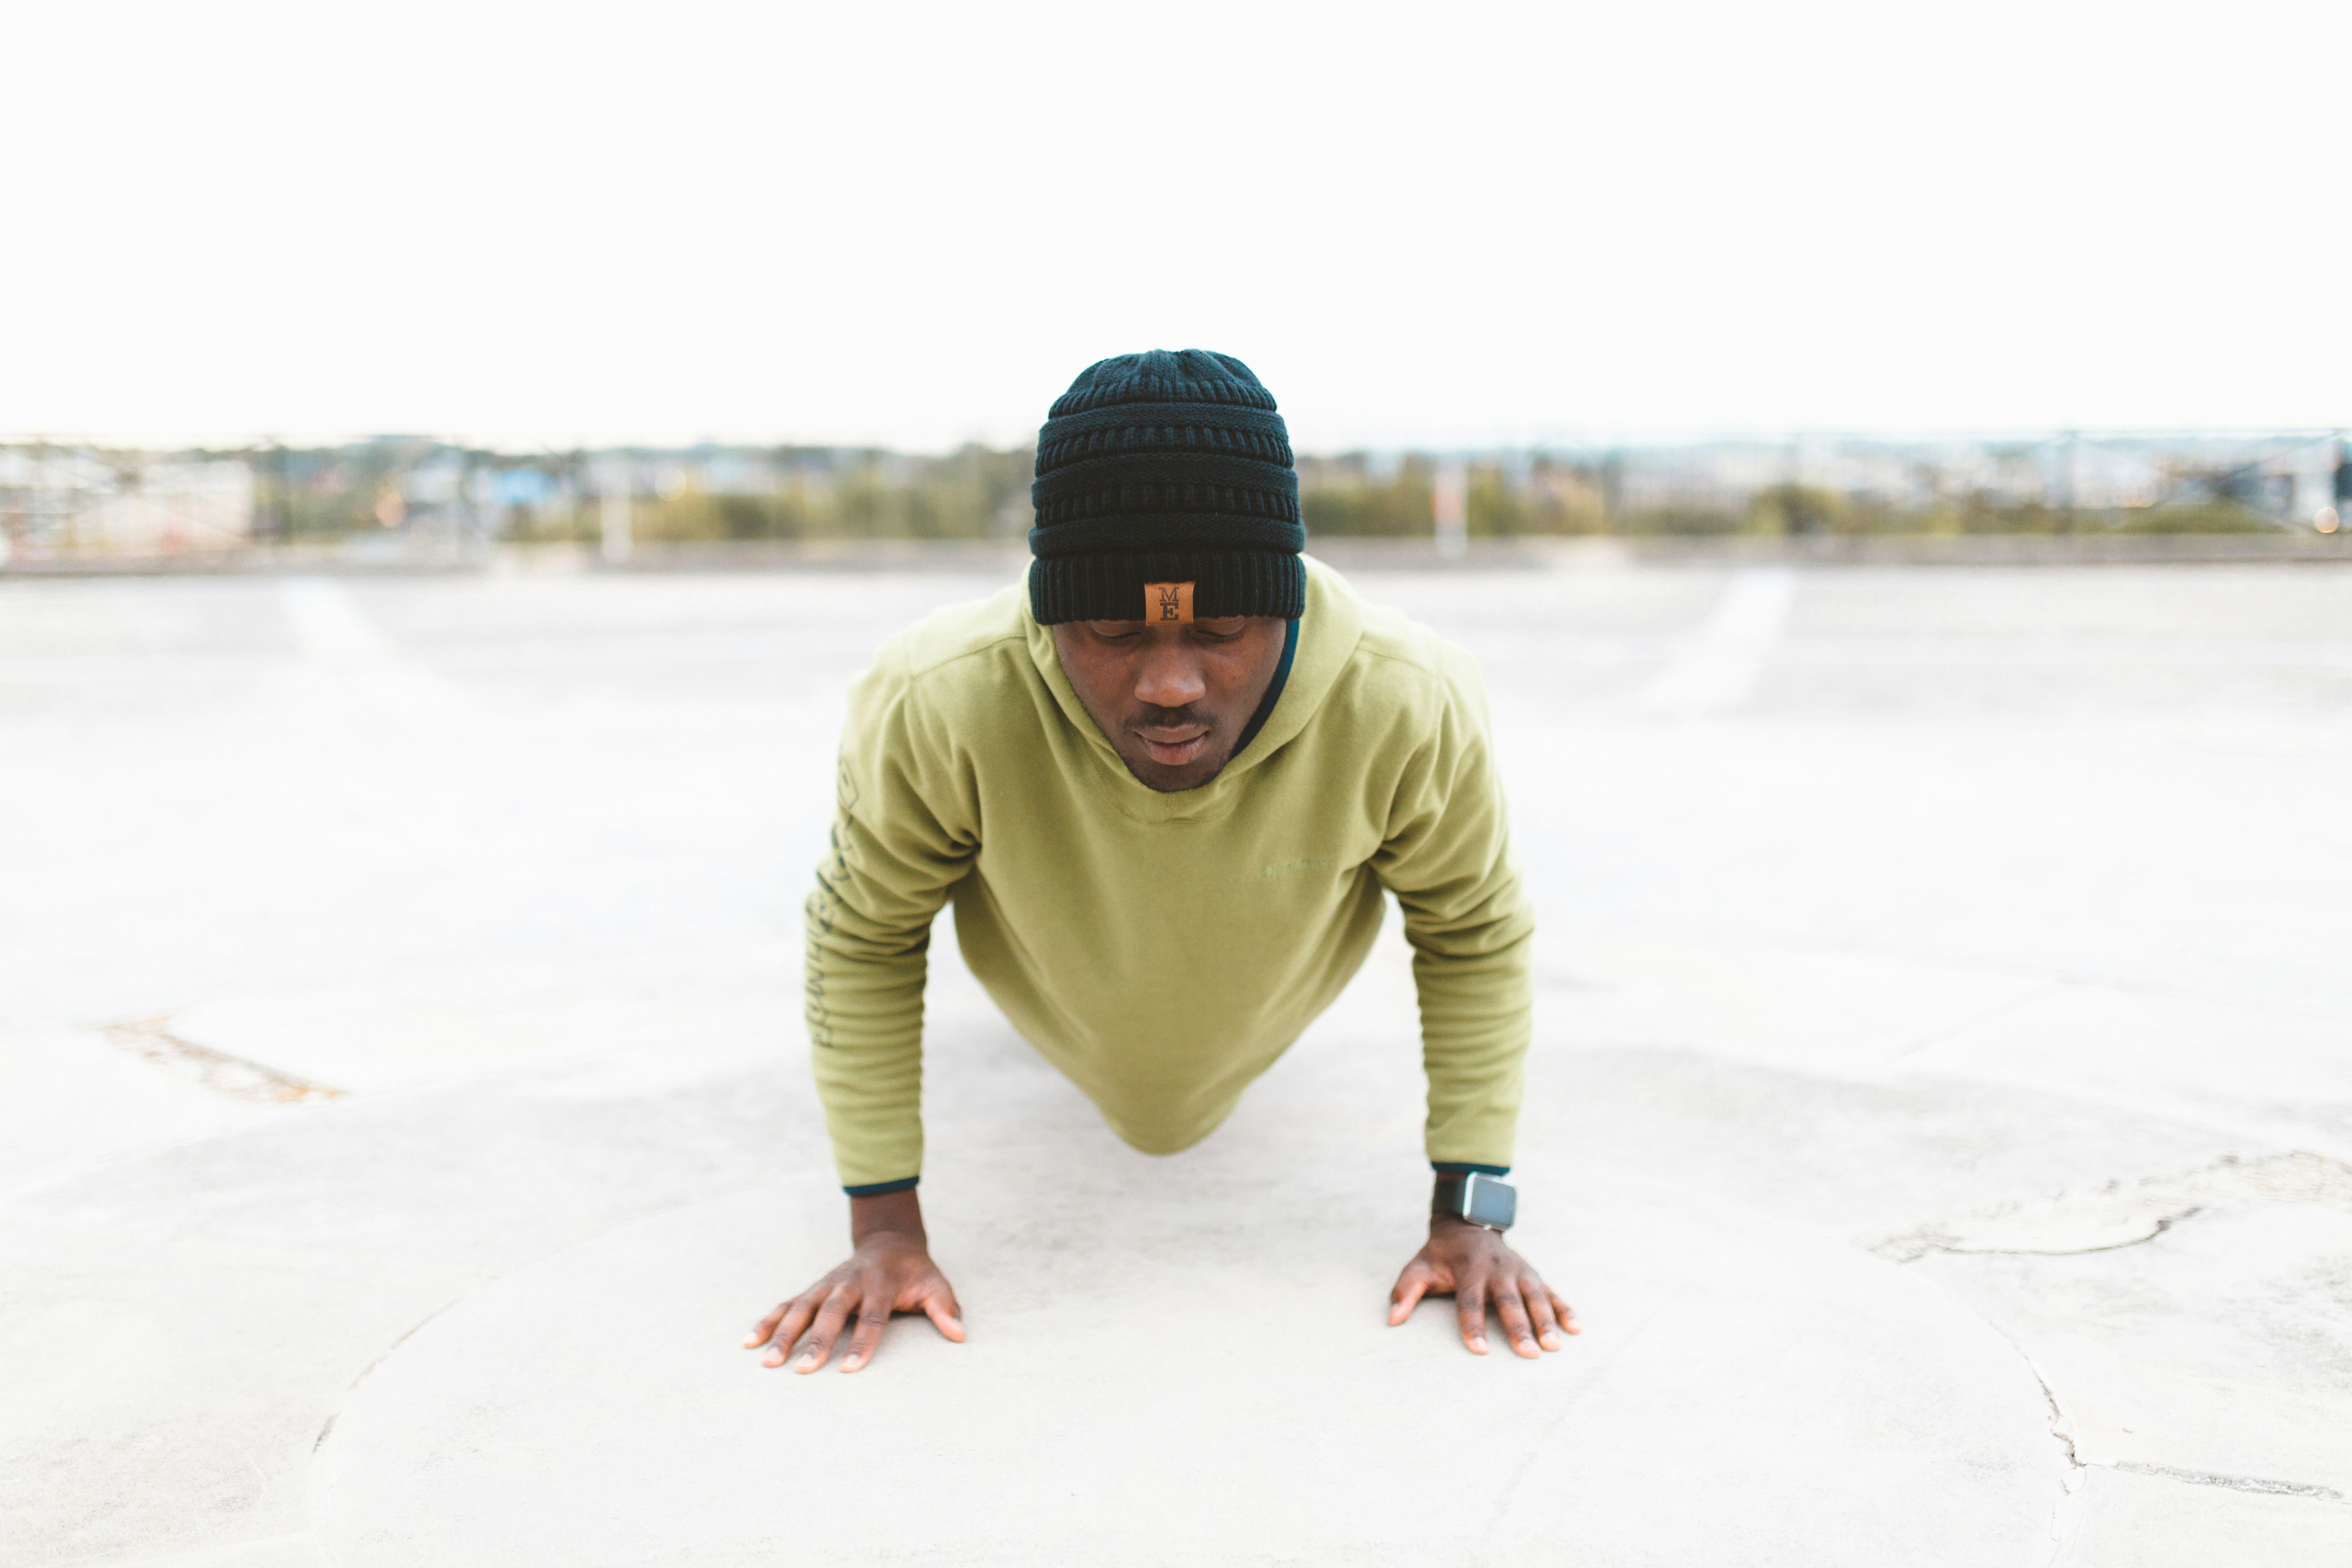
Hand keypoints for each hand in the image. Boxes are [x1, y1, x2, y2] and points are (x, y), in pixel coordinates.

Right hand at [744, 1189, 963, 1373]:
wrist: (890, 1241)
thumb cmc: (914, 1271)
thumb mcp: (935, 1284)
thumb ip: (944, 1308)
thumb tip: (959, 1334)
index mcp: (881, 1282)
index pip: (873, 1316)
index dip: (863, 1342)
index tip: (850, 1369)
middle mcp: (849, 1282)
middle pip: (831, 1312)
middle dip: (817, 1341)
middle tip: (804, 1370)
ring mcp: (827, 1285)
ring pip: (802, 1308)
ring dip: (784, 1334)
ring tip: (768, 1362)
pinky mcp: (813, 1289)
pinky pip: (787, 1305)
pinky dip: (768, 1321)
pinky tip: (749, 1341)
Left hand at [1388, 1215, 1578, 1356]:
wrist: (1467, 1224)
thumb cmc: (1441, 1255)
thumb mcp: (1419, 1266)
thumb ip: (1405, 1291)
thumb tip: (1393, 1320)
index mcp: (1468, 1269)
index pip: (1469, 1301)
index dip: (1472, 1325)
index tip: (1478, 1351)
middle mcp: (1497, 1269)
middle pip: (1508, 1302)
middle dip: (1519, 1328)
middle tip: (1528, 1354)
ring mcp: (1519, 1271)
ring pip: (1535, 1297)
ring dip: (1546, 1321)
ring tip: (1554, 1346)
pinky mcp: (1532, 1274)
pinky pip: (1551, 1293)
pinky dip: (1564, 1310)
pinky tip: (1576, 1329)